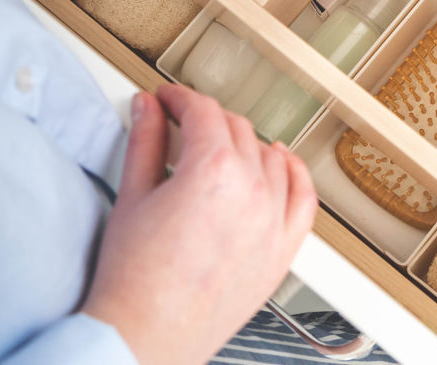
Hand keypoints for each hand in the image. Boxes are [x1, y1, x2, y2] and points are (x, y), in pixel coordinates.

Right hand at [83, 84, 316, 364]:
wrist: (145, 337)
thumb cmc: (135, 280)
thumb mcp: (133, 197)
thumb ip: (144, 142)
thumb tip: (147, 109)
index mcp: (213, 171)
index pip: (204, 111)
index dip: (181, 99)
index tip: (168, 101)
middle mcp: (252, 191)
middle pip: (237, 129)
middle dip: (208, 119)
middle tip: (184, 122)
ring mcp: (273, 220)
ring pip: (272, 158)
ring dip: (247, 144)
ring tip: (223, 146)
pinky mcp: (283, 249)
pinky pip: (304, 197)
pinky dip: (295, 174)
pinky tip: (281, 163)